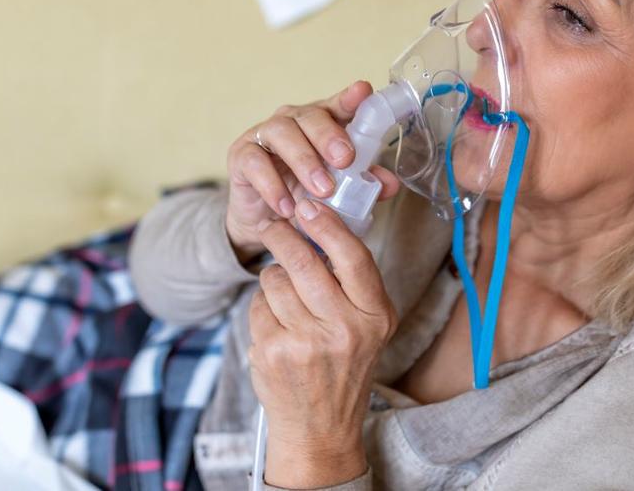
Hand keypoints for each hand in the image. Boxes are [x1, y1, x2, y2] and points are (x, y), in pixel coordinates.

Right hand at [225, 81, 400, 261]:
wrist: (266, 222)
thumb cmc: (306, 196)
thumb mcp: (338, 193)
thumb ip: (363, 184)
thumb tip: (390, 184)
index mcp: (321, 124)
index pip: (337, 105)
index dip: (349, 97)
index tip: (363, 92)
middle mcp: (293, 121)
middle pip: (310, 115)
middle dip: (329, 136)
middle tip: (345, 159)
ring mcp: (264, 135)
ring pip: (282, 133)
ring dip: (304, 161)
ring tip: (322, 190)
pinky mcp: (241, 156)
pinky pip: (255, 163)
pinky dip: (272, 186)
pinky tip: (287, 207)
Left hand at [247, 198, 396, 487]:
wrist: (321, 428)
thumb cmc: (343, 367)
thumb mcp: (367, 326)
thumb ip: (352, 283)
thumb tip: (318, 225)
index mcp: (375, 316)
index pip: (353, 256)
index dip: (328, 225)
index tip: (308, 206)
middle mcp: (346, 329)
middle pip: (304, 261)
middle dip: (282, 235)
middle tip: (272, 225)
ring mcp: (307, 342)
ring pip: (274, 279)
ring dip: (272, 277)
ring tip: (281, 292)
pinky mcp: (274, 352)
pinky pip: (258, 305)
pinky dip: (262, 306)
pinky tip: (274, 323)